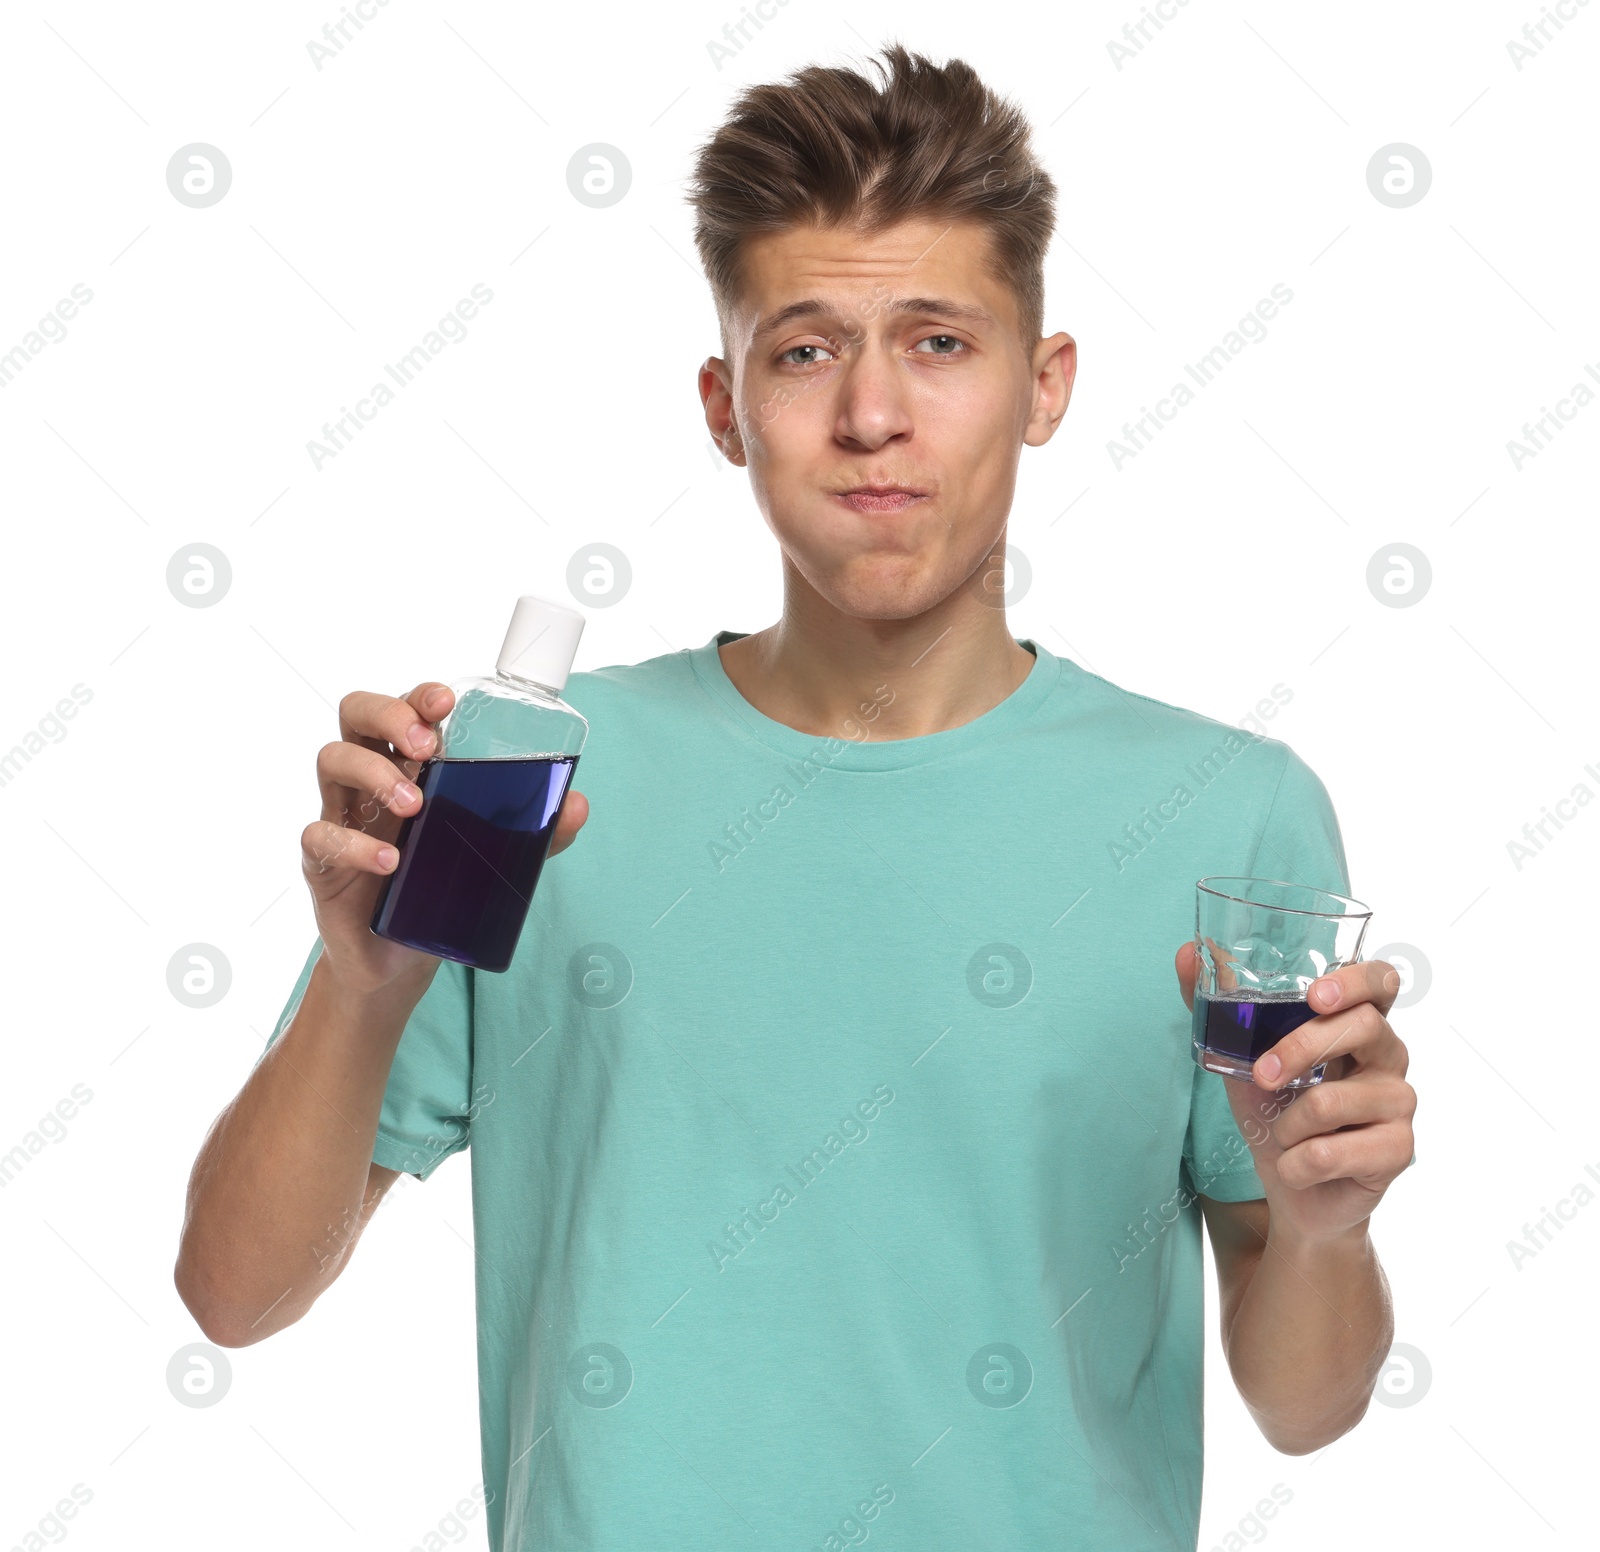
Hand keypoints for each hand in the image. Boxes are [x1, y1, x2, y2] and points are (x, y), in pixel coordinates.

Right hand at [301, 681, 588, 994]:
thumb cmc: (440, 885)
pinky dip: (355, 845)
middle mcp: (370, 779)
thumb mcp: (494, 854)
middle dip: (388, 715)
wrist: (396, 957)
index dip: (417, 695)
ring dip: (375, 774)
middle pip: (355, 713)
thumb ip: (535, 831)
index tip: (446, 704)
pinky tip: (391, 861)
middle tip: (425, 747)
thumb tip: (578, 805)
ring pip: (332, 760)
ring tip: (416, 806)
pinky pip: (319, 836)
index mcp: (409, 765)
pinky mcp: (323, 861)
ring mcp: (342, 815)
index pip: (402, 708)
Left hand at [1174, 944, 1416, 1245]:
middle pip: (1362, 1027)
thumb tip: (1187, 952)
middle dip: (1298, 1050)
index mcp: (1357, 1024)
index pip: (1381, 981)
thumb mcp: (1241, 1057)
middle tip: (1262, 1075)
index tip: (1315, 996)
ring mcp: (1400, 1102)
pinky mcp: (1398, 1151)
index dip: (1357, 981)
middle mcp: (1389, 1056)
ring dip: (1286, 1125)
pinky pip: (1331, 1153)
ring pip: (1334, 1100)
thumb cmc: (1275, 1114)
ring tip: (1284, 1135)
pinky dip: (1294, 1164)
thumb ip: (1219, 1004)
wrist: (1293, 1192)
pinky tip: (1299, 1167)